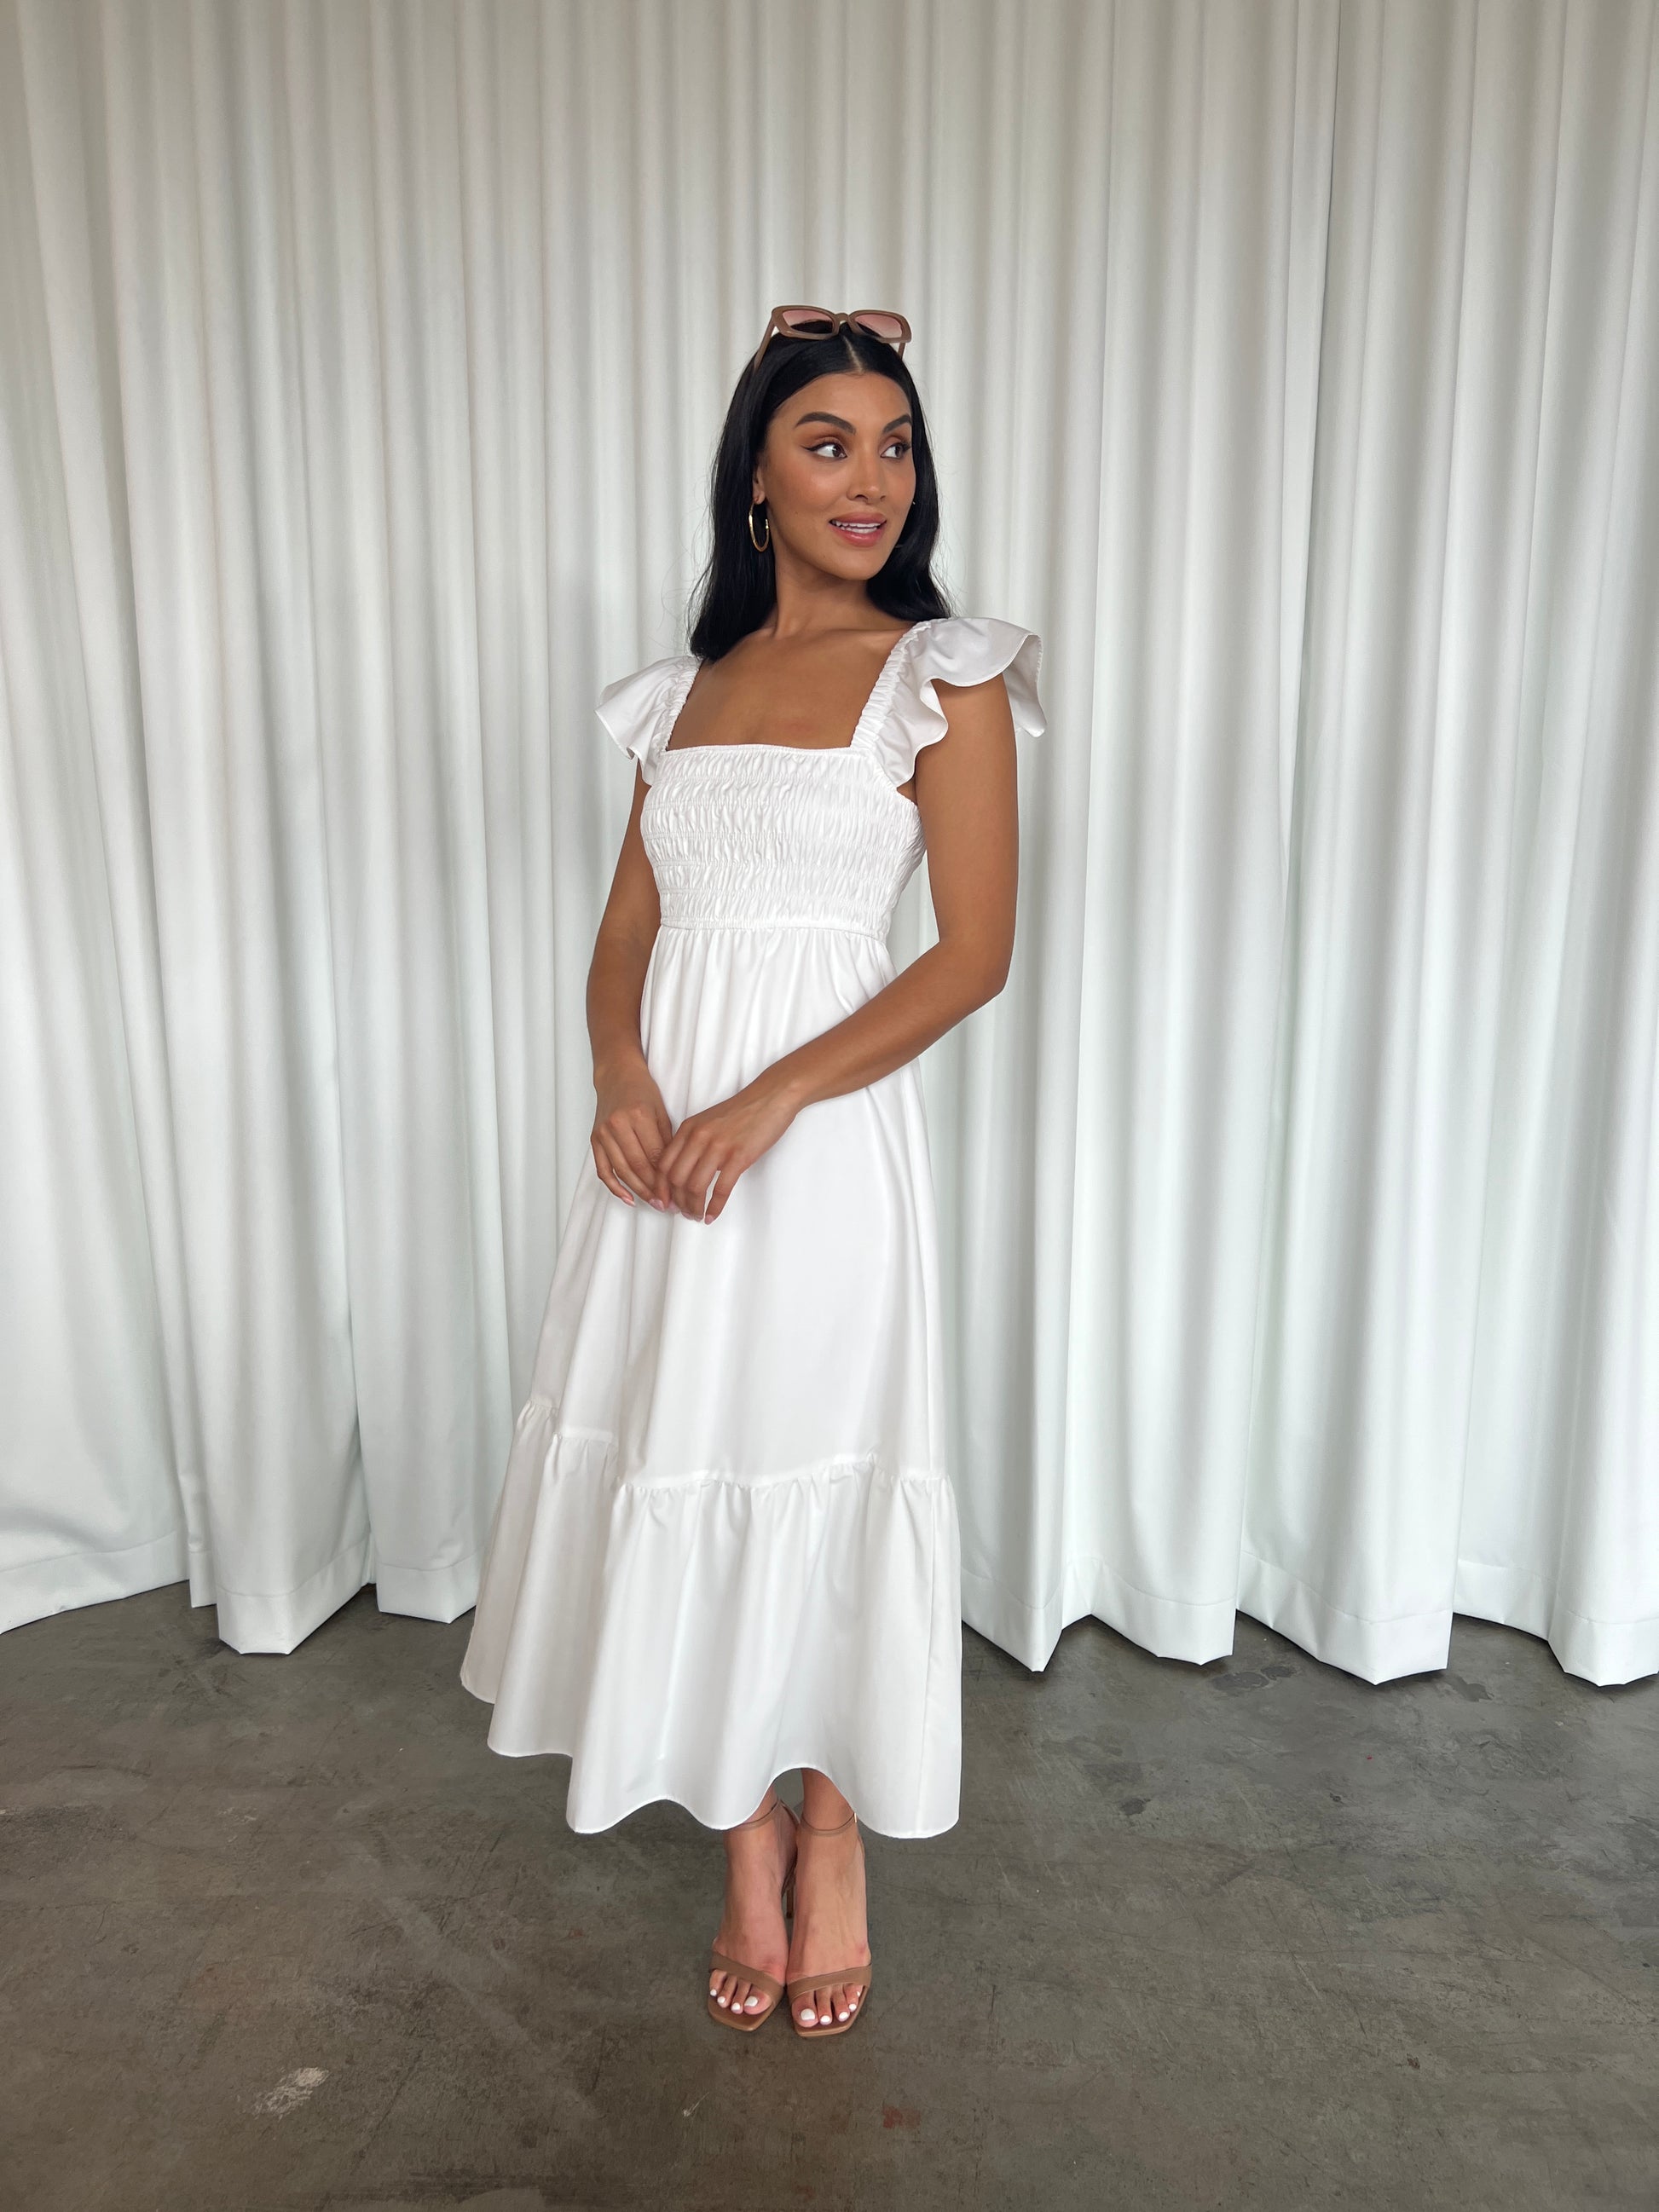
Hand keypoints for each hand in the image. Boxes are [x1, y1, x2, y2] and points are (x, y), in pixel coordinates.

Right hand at [591, 1060, 673, 1206]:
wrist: (617, 1076)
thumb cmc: (643, 1091)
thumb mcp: (661, 1112)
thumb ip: (666, 1141)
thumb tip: (673, 1173)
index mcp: (639, 1115)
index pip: (654, 1155)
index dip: (665, 1178)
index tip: (676, 1192)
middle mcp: (618, 1125)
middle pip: (637, 1165)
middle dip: (653, 1188)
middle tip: (666, 1204)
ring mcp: (603, 1133)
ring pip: (621, 1170)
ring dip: (638, 1191)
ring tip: (653, 1203)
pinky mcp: (594, 1139)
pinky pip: (603, 1169)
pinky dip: (614, 1187)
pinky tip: (628, 1198)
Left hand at [652, 1076, 800, 1222]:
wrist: (771, 1097)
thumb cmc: (742, 1111)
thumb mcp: (708, 1121)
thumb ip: (693, 1141)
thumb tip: (685, 1170)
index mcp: (688, 1129)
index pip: (663, 1164)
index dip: (660, 1188)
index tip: (664, 1202)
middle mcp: (698, 1137)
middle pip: (675, 1179)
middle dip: (676, 1201)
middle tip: (682, 1212)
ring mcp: (719, 1147)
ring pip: (695, 1187)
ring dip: (693, 1207)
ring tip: (696, 1216)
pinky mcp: (739, 1157)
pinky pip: (721, 1189)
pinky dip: (714, 1207)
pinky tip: (712, 1216)